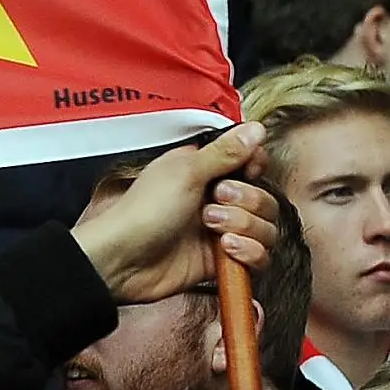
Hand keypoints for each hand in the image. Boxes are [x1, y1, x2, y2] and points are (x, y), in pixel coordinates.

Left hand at [70, 122, 279, 302]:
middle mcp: (216, 199)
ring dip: (246, 227)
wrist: (124, 260)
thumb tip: (255, 128)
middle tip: (215, 201)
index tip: (247, 171)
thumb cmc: (142, 212)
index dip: (255, 167)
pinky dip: (250, 252)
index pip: (252, 163)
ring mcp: (221, 230)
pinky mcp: (223, 260)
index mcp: (204, 170)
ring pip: (266, 228)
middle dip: (248, 201)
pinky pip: (259, 256)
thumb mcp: (185, 172)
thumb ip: (225, 152)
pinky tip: (226, 249)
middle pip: (264, 198)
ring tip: (212, 228)